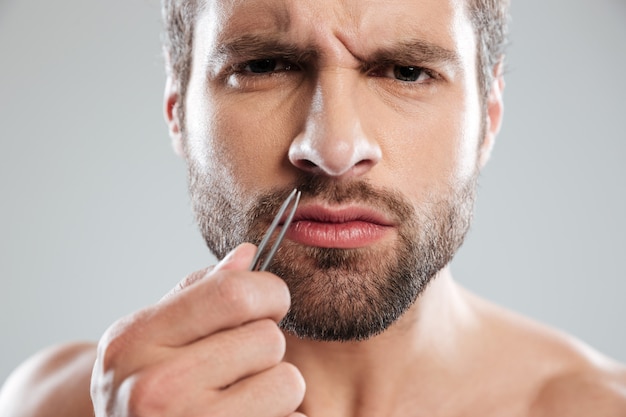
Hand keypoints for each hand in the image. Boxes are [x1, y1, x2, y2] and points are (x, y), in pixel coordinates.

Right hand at [90, 243, 305, 415]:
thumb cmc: (141, 387)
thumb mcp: (148, 336)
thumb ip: (197, 293)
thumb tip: (248, 254)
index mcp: (138, 340)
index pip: (232, 294)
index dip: (268, 291)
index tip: (271, 301)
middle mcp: (159, 388)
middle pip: (268, 339)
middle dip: (266, 347)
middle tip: (241, 363)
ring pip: (287, 383)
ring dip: (276, 388)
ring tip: (242, 397)